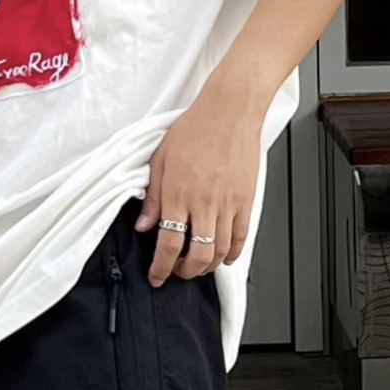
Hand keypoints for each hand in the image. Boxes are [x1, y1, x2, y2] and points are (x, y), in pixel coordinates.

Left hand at [137, 84, 264, 283]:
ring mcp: (228, 204)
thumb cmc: (195, 129)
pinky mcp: (246, 201)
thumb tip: (144, 225)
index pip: (169, 244)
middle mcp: (204, 203)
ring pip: (219, 251)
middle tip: (177, 272)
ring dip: (207, 266)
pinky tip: (224, 257)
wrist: (229, 113)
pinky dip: (231, 253)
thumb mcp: (161, 160)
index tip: (157, 276)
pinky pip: (240, 237)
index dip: (161, 267)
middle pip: (197, 255)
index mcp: (178, 194)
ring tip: (197, 265)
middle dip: (185, 272)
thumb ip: (153, 197)